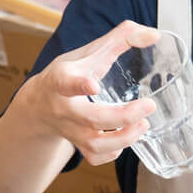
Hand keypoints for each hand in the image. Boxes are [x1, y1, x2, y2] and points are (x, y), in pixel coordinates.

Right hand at [28, 20, 160, 164]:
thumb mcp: (88, 51)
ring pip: (94, 144)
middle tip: (148, 107)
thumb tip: (154, 34)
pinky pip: (95, 157)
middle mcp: (63, 108)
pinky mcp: (76, 145)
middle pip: (91, 118)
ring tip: (144, 125)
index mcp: (61, 80)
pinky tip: (125, 139)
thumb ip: (121, 37)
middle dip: (122, 117)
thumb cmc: (69, 73)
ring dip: (124, 138)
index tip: (93, 85)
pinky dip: (113, 154)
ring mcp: (69, 130)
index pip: (65, 82)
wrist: (38, 105)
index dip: (79, 85)